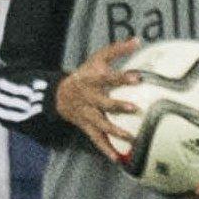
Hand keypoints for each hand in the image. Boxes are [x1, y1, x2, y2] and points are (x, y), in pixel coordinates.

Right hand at [55, 37, 142, 160]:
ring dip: (115, 131)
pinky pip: (96, 140)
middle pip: (104, 103)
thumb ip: (117, 50)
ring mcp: (87, 114)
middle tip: (135, 108)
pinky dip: (106, 149)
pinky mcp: (86, 127)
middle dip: (118, 106)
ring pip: (101, 124)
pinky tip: (118, 158)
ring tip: (131, 137)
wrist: (60, 94)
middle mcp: (90, 98)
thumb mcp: (97, 58)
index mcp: (93, 80)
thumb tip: (138, 39)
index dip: (122, 78)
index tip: (138, 78)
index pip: (108, 78)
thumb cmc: (85, 74)